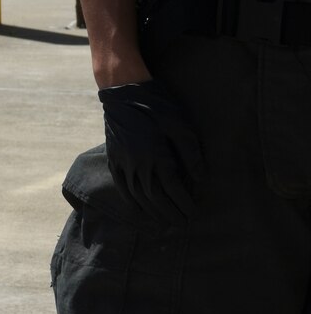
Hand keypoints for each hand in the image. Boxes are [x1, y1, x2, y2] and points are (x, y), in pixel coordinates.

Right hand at [98, 79, 202, 221]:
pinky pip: (120, 184)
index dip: (184, 202)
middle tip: (182, 224)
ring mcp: (122, 160)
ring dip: (151, 211)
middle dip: (169, 212)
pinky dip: (129, 200)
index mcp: (155, 154)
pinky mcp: (113, 157)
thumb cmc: (156, 105)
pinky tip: (138, 209)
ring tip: (163, 222)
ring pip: (136, 194)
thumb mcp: (180, 125)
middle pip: (154, 196)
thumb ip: (191, 154)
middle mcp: (137, 162)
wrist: (122, 89)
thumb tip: (200, 179)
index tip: (194, 212)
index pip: (172, 187)